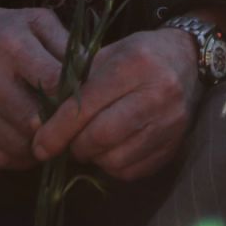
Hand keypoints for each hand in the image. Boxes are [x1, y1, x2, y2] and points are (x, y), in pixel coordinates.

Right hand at [0, 0, 71, 169]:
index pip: (53, 83)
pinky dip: (21, 157)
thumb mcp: (36, 22)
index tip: (86, 102)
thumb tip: (94, 76)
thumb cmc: (2, 30)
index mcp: (11, 45)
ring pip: (19, 145)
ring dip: (42, 147)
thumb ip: (67, 45)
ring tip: (53, 135)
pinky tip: (31, 143)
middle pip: (35, 121)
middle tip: (73, 127)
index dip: (75, 97)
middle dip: (59, 127)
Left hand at [33, 28, 200, 180]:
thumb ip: (74, 85)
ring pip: (116, 159)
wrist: (186, 59)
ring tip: (92, 144)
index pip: (86, 105)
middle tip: (69, 142)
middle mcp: (158, 93)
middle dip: (75, 146)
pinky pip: (133, 170)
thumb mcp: (106, 54)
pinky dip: (114, 166)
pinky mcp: (176, 144)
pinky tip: (112, 150)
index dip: (57, 130)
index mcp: (134, 64)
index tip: (40, 145)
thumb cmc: (138, 55)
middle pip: (101, 136)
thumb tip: (39, 123)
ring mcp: (171, 122)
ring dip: (95, 158)